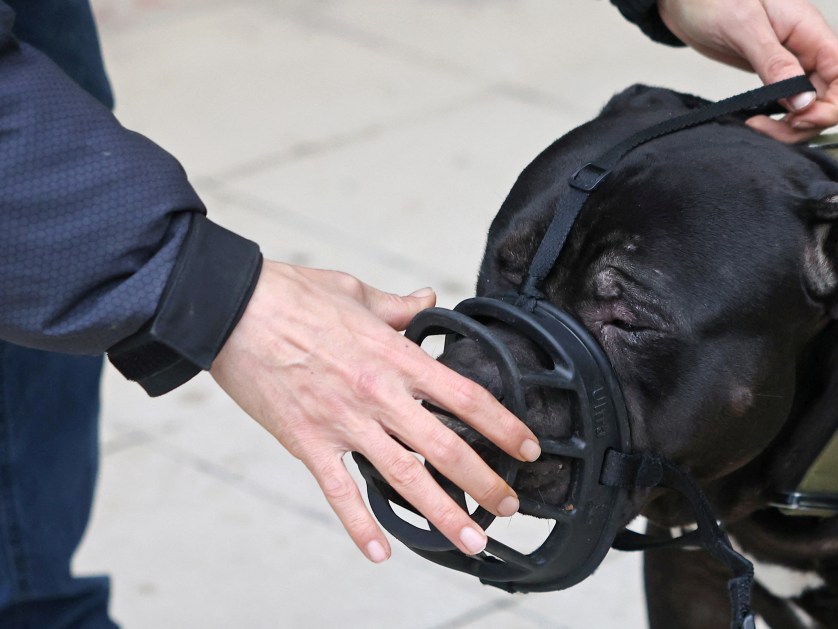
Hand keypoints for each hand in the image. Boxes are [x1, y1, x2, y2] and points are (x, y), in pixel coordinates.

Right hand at [210, 260, 539, 561]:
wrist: (230, 309)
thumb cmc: (292, 296)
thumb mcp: (356, 291)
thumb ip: (398, 306)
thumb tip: (426, 298)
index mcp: (396, 356)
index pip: (466, 397)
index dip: (505, 425)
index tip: (527, 447)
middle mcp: (378, 394)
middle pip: (445, 447)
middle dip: (485, 482)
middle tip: (509, 507)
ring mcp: (343, 422)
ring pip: (403, 477)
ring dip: (442, 513)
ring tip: (471, 541)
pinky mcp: (307, 441)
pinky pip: (339, 492)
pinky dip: (360, 525)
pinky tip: (381, 553)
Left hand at [657, 0, 837, 141]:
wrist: (686, 0)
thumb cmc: (714, 1)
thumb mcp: (744, 27)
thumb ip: (774, 63)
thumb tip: (803, 101)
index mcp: (812, 32)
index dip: (833, 107)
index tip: (796, 118)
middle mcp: (809, 49)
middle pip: (832, 99)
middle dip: (805, 124)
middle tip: (764, 128)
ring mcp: (793, 63)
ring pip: (811, 106)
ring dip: (790, 127)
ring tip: (756, 126)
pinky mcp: (773, 73)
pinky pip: (789, 103)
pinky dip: (778, 119)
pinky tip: (755, 120)